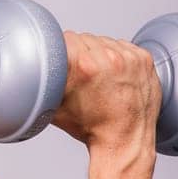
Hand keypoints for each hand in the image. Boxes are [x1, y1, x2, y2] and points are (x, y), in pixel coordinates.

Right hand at [51, 31, 161, 152]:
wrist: (124, 140)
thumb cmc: (92, 127)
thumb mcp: (55, 106)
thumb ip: (44, 82)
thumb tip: (33, 65)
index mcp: (84, 66)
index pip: (66, 38)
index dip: (62, 51)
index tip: (64, 61)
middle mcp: (108, 59)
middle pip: (85, 38)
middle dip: (81, 53)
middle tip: (82, 75)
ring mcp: (129, 58)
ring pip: (105, 41)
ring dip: (100, 54)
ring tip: (100, 77)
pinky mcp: (144, 59)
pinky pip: (124, 46)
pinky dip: (118, 57)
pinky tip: (115, 75)